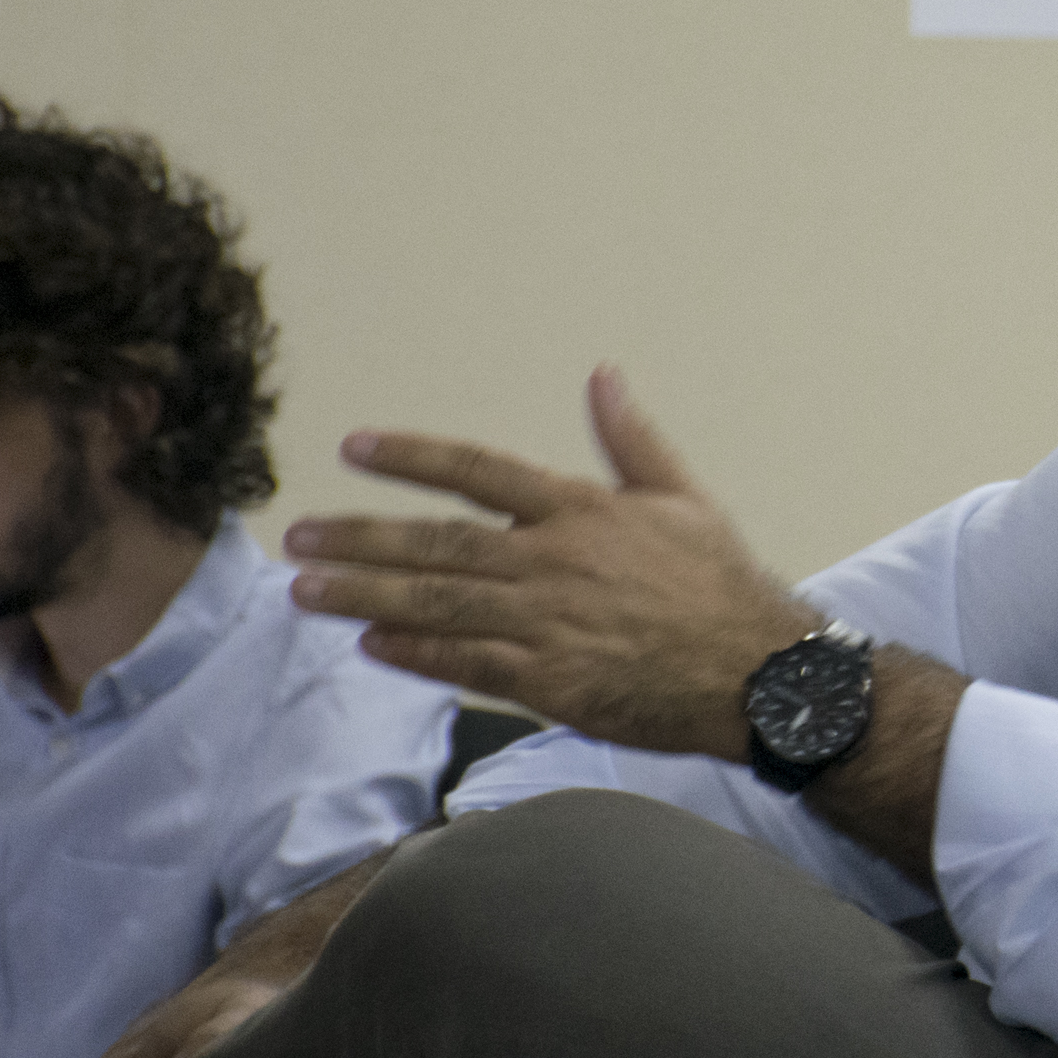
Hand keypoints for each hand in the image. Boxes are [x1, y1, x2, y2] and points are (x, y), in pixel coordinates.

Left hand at [285, 366, 815, 756]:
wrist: (761, 674)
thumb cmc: (723, 584)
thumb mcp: (684, 498)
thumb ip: (632, 439)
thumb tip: (604, 374)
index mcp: (584, 512)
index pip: (480, 471)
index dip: (413, 456)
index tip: (354, 446)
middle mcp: (556, 562)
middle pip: (438, 544)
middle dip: (360, 539)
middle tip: (297, 538)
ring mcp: (550, 625)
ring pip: (439, 605)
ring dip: (366, 597)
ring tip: (306, 590)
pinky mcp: (552, 683)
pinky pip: (468, 664)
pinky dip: (416, 655)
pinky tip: (372, 645)